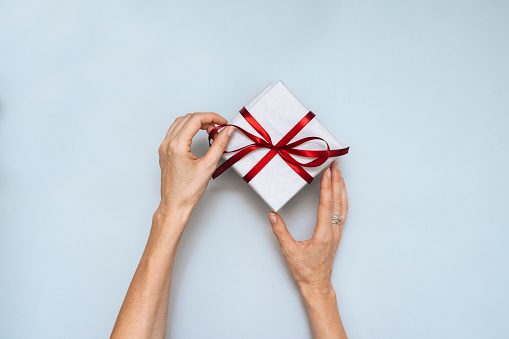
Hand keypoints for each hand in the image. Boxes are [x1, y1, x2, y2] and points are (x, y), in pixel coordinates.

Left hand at [156, 112, 234, 216]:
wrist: (175, 204)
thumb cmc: (188, 191)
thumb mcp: (208, 166)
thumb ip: (219, 145)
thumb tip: (228, 131)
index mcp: (177, 145)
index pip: (195, 119)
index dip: (212, 117)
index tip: (223, 123)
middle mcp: (167, 143)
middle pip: (188, 118)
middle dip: (205, 119)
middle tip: (218, 129)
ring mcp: (164, 147)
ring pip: (180, 122)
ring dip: (196, 122)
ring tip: (210, 131)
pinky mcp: (164, 151)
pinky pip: (174, 131)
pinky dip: (187, 129)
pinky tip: (197, 136)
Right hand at [268, 160, 347, 293]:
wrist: (317, 284)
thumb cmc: (305, 270)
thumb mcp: (289, 251)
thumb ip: (280, 231)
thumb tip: (272, 215)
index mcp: (323, 234)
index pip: (327, 205)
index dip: (327, 187)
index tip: (328, 172)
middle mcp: (333, 231)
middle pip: (338, 202)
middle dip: (338, 181)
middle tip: (336, 165)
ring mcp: (337, 232)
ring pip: (343, 206)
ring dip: (342, 188)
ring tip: (340, 173)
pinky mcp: (336, 233)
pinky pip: (343, 212)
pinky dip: (342, 198)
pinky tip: (340, 192)